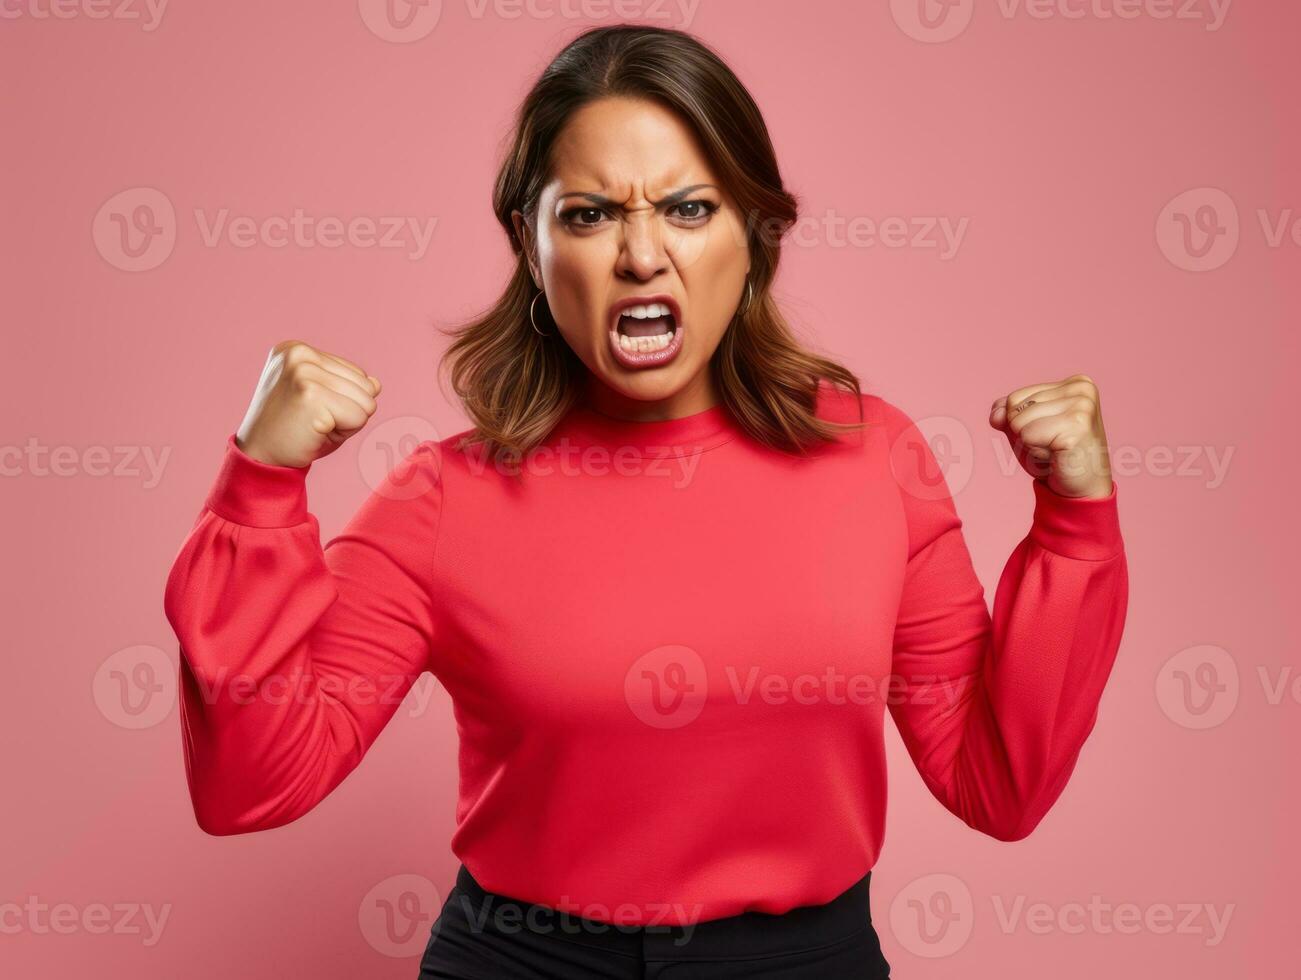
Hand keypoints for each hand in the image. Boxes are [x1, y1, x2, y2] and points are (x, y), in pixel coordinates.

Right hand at [235, 340, 381, 468]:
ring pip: (367, 401)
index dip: (342, 401)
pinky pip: (360, 417)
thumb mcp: (325, 401)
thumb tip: (376, 384)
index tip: (309, 409)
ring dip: (346, 423)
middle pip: (366, 385)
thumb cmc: (294, 430)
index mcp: (298, 349)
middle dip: (347, 411)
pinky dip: (344, 433)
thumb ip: (351, 387)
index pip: (357, 374)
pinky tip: (314, 432)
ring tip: (314, 425)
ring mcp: (304, 371)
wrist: (260, 457)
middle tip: (313, 420)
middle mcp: (299, 354)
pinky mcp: (311, 394)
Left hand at [988, 373, 1113, 498]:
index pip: (1015, 397)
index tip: (1049, 435)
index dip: (1022, 424)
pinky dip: (1035, 452)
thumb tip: (996, 413)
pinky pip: (1027, 436)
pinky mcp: (1077, 427)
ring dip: (1030, 444)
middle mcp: (1081, 389)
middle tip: (1052, 446)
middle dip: (1025, 434)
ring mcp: (1082, 406)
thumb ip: (1007, 415)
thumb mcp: (1025, 430)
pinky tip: (1058, 456)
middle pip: (1014, 407)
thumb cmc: (1055, 457)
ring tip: (1055, 450)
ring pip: (1018, 421)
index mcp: (1074, 383)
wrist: (1082, 490)